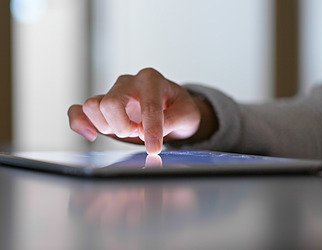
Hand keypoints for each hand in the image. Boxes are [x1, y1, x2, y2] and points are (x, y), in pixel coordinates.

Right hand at [67, 68, 216, 153]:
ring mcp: (112, 92)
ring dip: (108, 127)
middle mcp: (128, 82)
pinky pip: (78, 110)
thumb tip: (151, 133)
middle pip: (111, 102)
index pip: (148, 105)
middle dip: (124, 126)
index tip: (153, 149)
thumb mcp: (188, 114)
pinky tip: (91, 135)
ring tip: (126, 130)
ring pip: (92, 107)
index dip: (151, 129)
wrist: (170, 107)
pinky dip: (79, 123)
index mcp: (152, 80)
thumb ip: (174, 120)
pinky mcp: (101, 106)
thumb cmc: (178, 108)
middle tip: (137, 133)